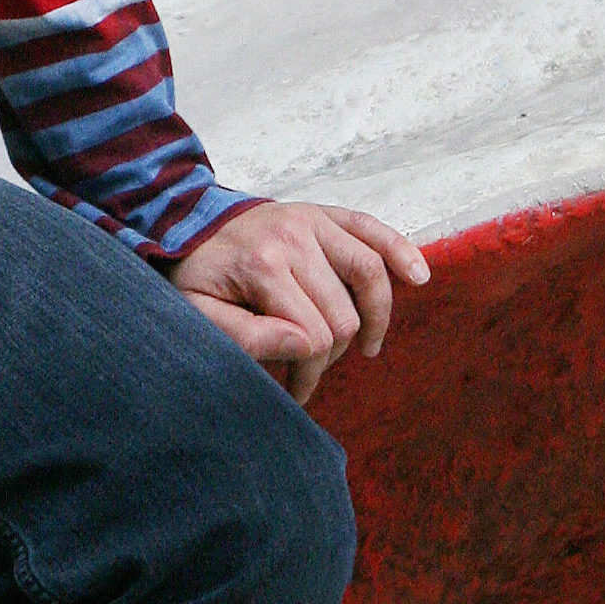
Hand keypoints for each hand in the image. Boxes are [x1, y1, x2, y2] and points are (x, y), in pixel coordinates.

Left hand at [171, 203, 428, 404]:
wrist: (185, 222)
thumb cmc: (196, 274)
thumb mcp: (198, 313)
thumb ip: (245, 336)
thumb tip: (305, 346)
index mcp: (262, 264)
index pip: (313, 338)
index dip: (308, 373)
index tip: (295, 390)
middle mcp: (293, 237)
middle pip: (342, 315)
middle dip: (331, 354)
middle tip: (310, 370)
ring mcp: (312, 220)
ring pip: (368, 276)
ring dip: (374, 318)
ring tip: (367, 348)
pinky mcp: (325, 213)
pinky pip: (373, 230)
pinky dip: (401, 252)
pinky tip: (418, 277)